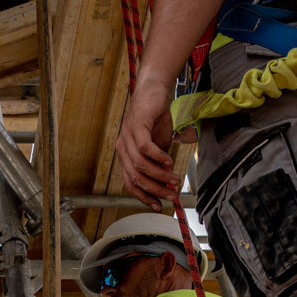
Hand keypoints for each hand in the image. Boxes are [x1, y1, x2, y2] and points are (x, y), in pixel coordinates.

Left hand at [114, 84, 180, 210]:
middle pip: (136, 177)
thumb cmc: (155, 118)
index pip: (130, 182)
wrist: (154, 91)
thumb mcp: (159, 145)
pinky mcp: (136, 125)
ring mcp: (127, 136)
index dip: (144, 196)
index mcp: (125, 155)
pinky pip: (145, 147)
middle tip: (172, 195)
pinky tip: (169, 162)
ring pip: (141, 165)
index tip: (158, 205)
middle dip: (155, 189)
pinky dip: (158, 157)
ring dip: (160, 175)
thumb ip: (159, 163)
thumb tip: (168, 182)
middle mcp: (122, 148)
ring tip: (175, 179)